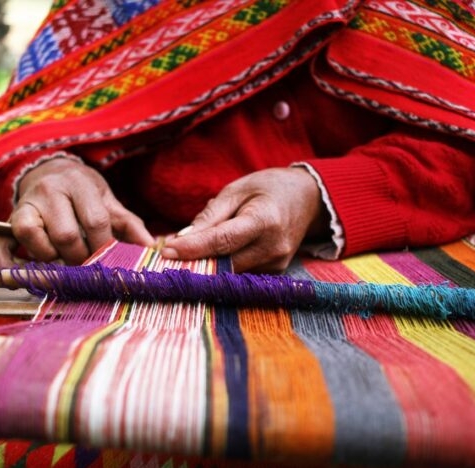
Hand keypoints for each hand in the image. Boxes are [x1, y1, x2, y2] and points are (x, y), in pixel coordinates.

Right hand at [0, 157, 153, 266]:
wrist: (51, 171)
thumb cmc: (85, 193)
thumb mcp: (109, 202)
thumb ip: (130, 224)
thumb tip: (152, 250)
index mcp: (79, 185)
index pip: (95, 220)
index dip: (105, 247)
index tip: (112, 263)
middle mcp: (49, 192)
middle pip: (65, 234)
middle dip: (80, 259)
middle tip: (89, 269)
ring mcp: (25, 205)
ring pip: (32, 237)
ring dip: (50, 261)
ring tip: (64, 266)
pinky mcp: (7, 221)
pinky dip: (8, 266)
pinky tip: (23, 279)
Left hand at [161, 167, 328, 271]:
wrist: (308, 199)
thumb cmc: (269, 188)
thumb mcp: (237, 189)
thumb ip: (211, 215)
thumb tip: (183, 238)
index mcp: (264, 221)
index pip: (222, 241)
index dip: (193, 249)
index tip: (166, 252)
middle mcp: (273, 247)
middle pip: (224, 263)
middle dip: (194, 261)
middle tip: (167, 256)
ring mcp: (277, 263)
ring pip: (231, 272)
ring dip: (207, 265)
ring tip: (188, 252)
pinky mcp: (276, 272)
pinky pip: (241, 273)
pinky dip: (223, 266)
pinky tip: (212, 256)